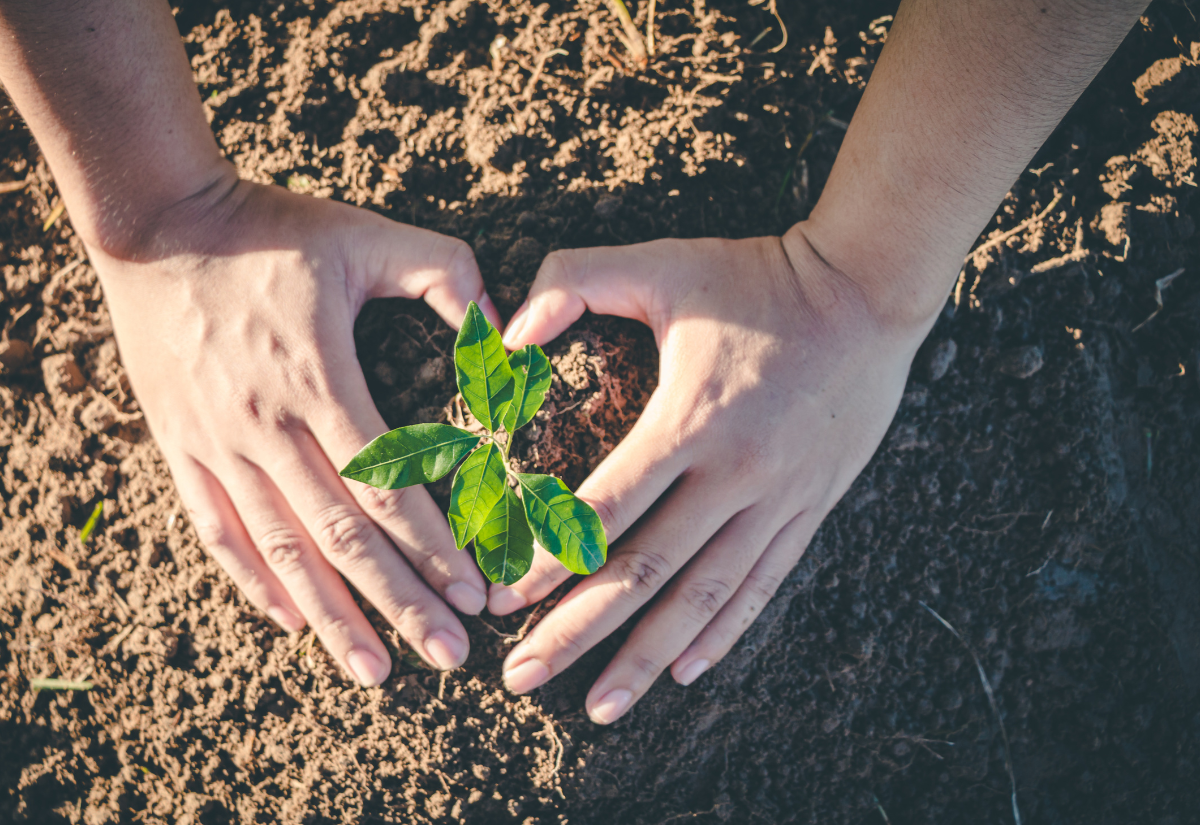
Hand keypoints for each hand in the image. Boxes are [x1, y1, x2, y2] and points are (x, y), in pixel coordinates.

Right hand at [91, 174, 501, 685]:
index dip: (435, 547)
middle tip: (449, 655)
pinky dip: (253, 582)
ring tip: (375, 671)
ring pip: (280, 549)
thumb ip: (446, 275)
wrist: (159, 224)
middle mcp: (266, 425)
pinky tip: (290, 623)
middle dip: (400, 602)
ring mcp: (217, 443)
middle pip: (341, 536)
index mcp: (320, 379)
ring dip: (331, 615)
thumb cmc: (274, 229)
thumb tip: (503, 334)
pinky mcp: (181, 447)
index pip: (387, 487)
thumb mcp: (368, 235)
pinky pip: (216, 530)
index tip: (476, 593)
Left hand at [490, 225, 936, 722]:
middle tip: (522, 678)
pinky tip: (683, 670)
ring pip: (705, 597)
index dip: (552, 558)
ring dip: (648, 657)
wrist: (869, 292)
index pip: (609, 507)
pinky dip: (720, 633)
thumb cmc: (755, 277)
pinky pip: (760, 586)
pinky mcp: (809, 508)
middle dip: (579, 631)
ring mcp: (780, 499)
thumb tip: (507, 334)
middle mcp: (738, 473)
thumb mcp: (662, 263)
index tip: (505, 602)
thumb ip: (573, 282)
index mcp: (693, 418)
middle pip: (648, 571)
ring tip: (599, 706)